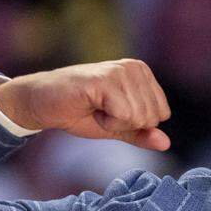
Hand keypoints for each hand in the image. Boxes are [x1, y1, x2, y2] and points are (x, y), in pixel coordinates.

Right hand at [0, 60, 170, 149]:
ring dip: (113, 123)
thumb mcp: (117, 127)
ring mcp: (120, 71)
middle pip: (151, 118)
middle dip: (125, 124)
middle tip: (101, 111)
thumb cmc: (80, 112)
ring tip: (95, 108)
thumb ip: (142, 134)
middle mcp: (134, 67)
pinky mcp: (105, 80)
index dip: (135, 124)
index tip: (112, 113)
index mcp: (141, 73)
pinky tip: (90, 107)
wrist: (44, 104)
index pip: (161, 114)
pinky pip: (124, 116)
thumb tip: (166, 143)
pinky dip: (106, 122)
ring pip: (139, 118)